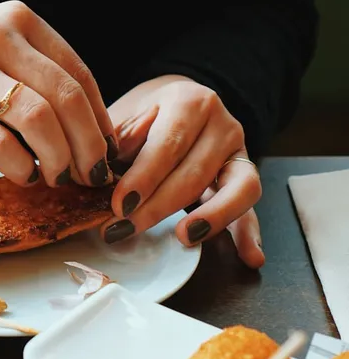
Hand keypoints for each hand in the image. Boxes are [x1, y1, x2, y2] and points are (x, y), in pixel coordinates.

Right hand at [0, 1, 116, 186]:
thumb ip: (31, 67)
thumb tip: (83, 124)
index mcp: (19, 20)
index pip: (79, 74)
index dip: (101, 120)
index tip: (108, 151)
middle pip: (67, 99)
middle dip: (90, 146)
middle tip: (93, 175)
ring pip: (40, 120)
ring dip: (60, 158)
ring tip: (59, 177)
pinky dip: (21, 166)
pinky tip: (24, 174)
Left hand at [102, 75, 263, 268]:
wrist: (178, 103)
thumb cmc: (145, 115)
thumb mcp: (125, 115)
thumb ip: (118, 141)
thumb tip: (106, 174)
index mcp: (190, 102)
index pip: (169, 143)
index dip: (144, 177)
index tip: (120, 204)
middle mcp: (222, 123)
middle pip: (197, 172)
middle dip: (160, 206)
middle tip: (127, 228)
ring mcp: (239, 151)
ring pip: (236, 187)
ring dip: (211, 218)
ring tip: (184, 237)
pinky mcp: (245, 177)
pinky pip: (250, 206)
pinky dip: (251, 232)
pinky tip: (250, 257)